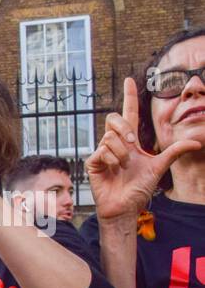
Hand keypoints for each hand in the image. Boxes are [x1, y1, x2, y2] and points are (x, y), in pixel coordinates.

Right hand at [87, 77, 201, 221]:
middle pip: (114, 119)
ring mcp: (102, 152)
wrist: (125, 207)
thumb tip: (196, 142)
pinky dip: (113, 160)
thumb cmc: (139, 188)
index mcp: (129, 141)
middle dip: (125, 130)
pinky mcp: (93, 162)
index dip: (129, 96)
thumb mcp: (159, 166)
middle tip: (133, 146)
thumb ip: (175, 151)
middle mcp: (114, 143)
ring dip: (123, 152)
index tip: (129, 80)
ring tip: (124, 166)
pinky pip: (103, 150)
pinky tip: (115, 170)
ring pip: (110, 137)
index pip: (129, 113)